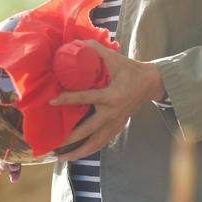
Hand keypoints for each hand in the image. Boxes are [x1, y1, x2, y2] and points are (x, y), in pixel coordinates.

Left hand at [49, 41, 164, 161]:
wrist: (149, 83)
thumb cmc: (130, 69)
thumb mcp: (114, 58)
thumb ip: (94, 50)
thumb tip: (74, 42)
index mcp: (111, 95)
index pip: (85, 98)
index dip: (67, 99)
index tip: (51, 101)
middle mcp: (113, 113)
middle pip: (89, 130)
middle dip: (70, 139)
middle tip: (54, 145)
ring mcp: (116, 122)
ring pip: (96, 142)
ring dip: (79, 152)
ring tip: (62, 158)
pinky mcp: (118, 127)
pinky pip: (102, 142)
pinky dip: (89, 150)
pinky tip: (77, 155)